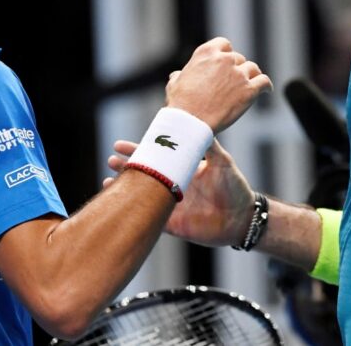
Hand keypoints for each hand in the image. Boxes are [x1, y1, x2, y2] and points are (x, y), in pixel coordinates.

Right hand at [106, 139, 255, 247]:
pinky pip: (149, 218)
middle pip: (145, 173)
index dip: (138, 150)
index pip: (156, 155)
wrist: (243, 218)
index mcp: (183, 168)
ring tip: (108, 181)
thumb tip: (197, 126)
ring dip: (125, 188)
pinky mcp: (172, 223)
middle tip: (111, 160)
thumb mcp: (223, 161)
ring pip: (142, 195)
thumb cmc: (235, 187)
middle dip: (127, 167)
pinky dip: (135, 212)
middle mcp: (174, 184)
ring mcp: (171, 204)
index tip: (119, 145)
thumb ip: (209, 146)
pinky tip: (121, 207)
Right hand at [165, 37, 271, 132]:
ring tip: (250, 85)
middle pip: (238, 58)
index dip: (226, 53)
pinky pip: (264, 82)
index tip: (227, 62)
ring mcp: (238, 74)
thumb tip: (177, 75)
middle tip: (235, 81)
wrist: (190, 122)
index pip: (224, 44)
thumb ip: (180, 75)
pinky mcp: (249, 90)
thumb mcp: (174, 84)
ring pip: (252, 69)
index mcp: (206, 53)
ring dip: (251, 76)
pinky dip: (266, 86)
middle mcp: (224, 60)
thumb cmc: (180, 105)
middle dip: (237, 68)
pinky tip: (266, 90)